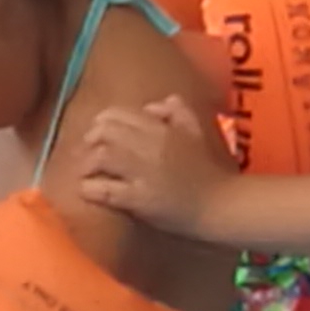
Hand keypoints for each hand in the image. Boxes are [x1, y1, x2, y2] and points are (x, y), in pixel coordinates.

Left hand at [77, 99, 234, 232]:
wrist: (222, 205)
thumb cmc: (210, 172)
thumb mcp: (198, 132)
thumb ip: (178, 112)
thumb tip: (154, 105)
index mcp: (163, 128)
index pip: (116, 114)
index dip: (100, 124)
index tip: (99, 137)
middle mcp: (151, 145)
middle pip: (103, 133)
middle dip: (88, 143)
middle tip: (88, 157)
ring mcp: (144, 172)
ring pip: (100, 157)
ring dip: (87, 166)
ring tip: (87, 175)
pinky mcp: (139, 198)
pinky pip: (104, 190)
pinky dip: (90, 189)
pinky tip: (89, 192)